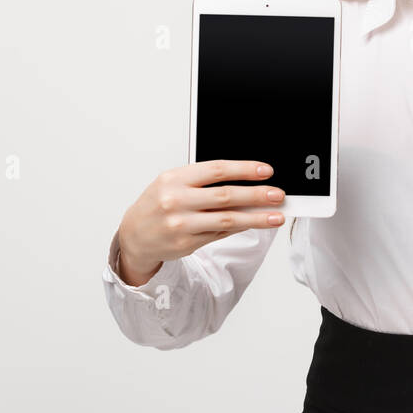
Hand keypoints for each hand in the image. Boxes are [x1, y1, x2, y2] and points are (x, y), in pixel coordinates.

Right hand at [115, 159, 286, 283]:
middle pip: (226, 196)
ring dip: (256, 218)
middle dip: (257, 195)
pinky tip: (255, 224)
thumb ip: (204, 181)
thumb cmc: (158, 203)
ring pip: (227, 220)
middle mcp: (176, 200)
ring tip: (276, 216)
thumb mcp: (173, 183)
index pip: (217, 170)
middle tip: (278, 195)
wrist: (134, 235)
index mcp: (175, 179)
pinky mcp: (186, 243)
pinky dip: (240, 228)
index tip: (266, 171)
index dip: (245, 169)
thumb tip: (244, 181)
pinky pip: (220, 234)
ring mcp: (181, 224)